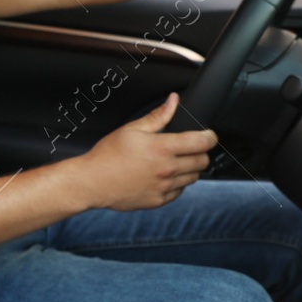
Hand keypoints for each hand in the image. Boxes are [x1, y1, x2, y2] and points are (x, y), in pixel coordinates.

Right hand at [76, 93, 215, 210]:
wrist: (91, 182)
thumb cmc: (107, 155)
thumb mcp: (131, 129)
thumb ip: (157, 116)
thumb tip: (173, 101)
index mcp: (162, 148)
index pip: (201, 142)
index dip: (211, 136)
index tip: (210, 134)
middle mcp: (167, 169)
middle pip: (203, 161)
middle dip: (201, 152)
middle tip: (192, 147)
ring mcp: (164, 187)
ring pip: (193, 178)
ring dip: (190, 168)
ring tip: (175, 161)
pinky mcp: (158, 201)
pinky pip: (179, 192)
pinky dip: (177, 184)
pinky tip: (164, 176)